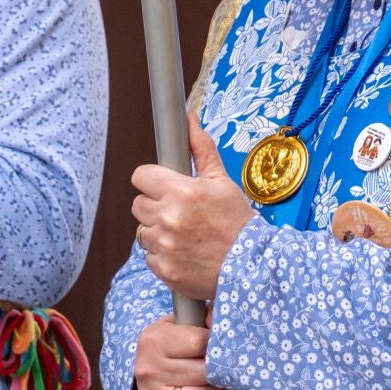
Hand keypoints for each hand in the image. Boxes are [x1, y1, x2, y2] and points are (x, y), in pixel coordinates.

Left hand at [130, 113, 254, 299]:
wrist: (252, 266)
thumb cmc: (237, 222)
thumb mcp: (222, 181)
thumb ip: (201, 149)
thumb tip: (188, 120)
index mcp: (181, 192)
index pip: (140, 176)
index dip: (152, 180)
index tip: (163, 186)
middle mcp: (168, 218)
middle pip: (138, 204)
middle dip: (156, 206)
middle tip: (180, 212)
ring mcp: (164, 246)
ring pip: (142, 231)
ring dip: (158, 232)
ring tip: (184, 234)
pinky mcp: (163, 269)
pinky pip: (149, 256)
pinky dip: (163, 255)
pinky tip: (184, 252)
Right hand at [133, 316, 228, 389]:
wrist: (143, 363)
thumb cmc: (168, 340)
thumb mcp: (179, 321)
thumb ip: (203, 317)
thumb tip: (226, 320)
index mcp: (155, 340)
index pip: (198, 342)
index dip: (217, 345)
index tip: (226, 346)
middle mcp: (150, 368)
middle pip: (200, 374)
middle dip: (222, 373)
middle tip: (233, 369)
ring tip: (226, 386)